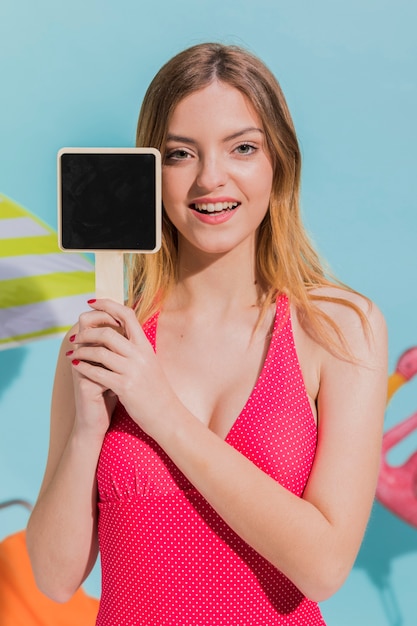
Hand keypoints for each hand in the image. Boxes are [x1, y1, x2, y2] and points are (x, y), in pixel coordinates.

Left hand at [67, 299, 171, 436]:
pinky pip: (97, 373)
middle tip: (77, 337)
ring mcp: (133, 371)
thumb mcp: (150, 363)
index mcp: (146, 346)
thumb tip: (121, 333)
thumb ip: (136, 349)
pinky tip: (76, 366)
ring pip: (100, 352)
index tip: (92, 302)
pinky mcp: (125, 387)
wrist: (167, 416)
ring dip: (82, 351)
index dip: (108, 305)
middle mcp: (140, 355)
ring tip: (74, 353)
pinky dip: (83, 367)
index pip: (127, 315)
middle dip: (88, 333)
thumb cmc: (155, 390)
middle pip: (109, 332)